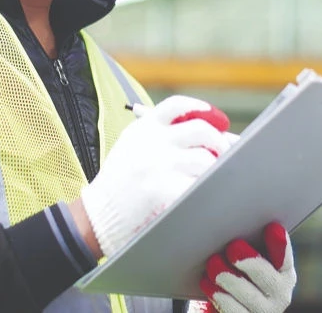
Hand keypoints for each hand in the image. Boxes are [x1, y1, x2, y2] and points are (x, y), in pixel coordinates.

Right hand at [80, 96, 230, 257]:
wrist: (97, 215)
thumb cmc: (119, 184)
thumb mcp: (131, 147)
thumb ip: (161, 136)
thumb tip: (208, 132)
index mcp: (144, 128)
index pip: (177, 105)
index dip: (200, 108)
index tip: (217, 118)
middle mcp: (153, 141)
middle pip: (201, 129)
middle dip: (219, 141)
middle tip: (224, 154)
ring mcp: (159, 165)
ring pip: (205, 160)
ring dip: (215, 170)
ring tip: (212, 180)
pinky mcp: (163, 189)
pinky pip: (198, 185)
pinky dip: (207, 191)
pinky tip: (205, 196)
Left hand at [196, 223, 295, 312]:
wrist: (233, 306)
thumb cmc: (240, 275)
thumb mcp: (249, 260)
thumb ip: (250, 245)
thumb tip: (236, 223)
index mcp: (284, 273)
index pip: (284, 257)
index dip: (279, 243)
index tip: (272, 227)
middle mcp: (279, 294)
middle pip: (266, 277)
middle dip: (249, 261)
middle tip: (232, 247)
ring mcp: (263, 311)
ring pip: (247, 295)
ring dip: (227, 277)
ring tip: (213, 263)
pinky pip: (231, 309)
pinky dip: (217, 294)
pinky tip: (207, 282)